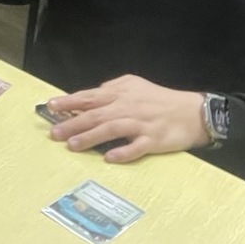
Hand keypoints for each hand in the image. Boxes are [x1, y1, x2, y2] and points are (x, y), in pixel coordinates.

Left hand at [44, 75, 208, 161]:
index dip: (69, 101)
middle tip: (54, 132)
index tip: (51, 106)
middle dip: (73, 123)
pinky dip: (123, 152)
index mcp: (121, 93)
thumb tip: (92, 93)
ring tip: (73, 145)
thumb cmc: (160, 99)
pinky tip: (109, 158)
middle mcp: (128, 107)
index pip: (90, 97)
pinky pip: (136, 147)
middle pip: (96, 114)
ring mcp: (141, 124)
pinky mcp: (154, 140)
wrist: (193, 111)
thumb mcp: (135, 85)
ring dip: (91, 137)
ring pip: (111, 129)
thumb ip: (112, 88)